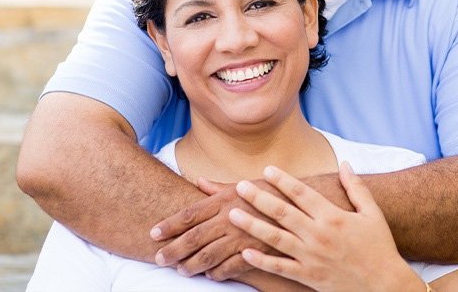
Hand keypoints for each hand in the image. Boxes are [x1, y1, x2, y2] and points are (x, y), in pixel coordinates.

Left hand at [150, 179, 277, 279]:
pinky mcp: (256, 252)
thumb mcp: (244, 185)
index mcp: (225, 200)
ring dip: (191, 265)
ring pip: (208, 255)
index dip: (170, 224)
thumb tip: (198, 181)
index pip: (190, 213)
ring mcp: (242, 236)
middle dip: (173, 249)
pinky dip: (217, 273)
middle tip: (158, 258)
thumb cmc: (272, 191)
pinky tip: (210, 276)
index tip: (153, 232)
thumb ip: (218, 188)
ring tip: (179, 270)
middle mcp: (230, 218)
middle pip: (194, 237)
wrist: (303, 204)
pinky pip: (231, 267)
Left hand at [229, 162, 423, 291]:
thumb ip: (356, 187)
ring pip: (275, 239)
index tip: (267, 169)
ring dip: (252, 226)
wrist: (386, 287)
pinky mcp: (309, 277)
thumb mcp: (372, 213)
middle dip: (259, 198)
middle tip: (239, 187)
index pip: (302, 193)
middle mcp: (318, 235)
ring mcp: (311, 257)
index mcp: (332, 216)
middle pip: (282, 212)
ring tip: (232, 215)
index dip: (283, 180)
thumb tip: (344, 163)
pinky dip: (262, 261)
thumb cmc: (380, 247)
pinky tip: (244, 253)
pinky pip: (280, 268)